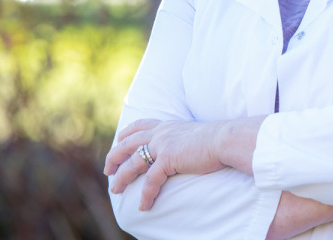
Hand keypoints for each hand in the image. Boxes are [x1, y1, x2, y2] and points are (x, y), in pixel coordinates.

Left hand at [103, 119, 227, 210]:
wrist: (225, 140)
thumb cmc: (216, 140)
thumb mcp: (194, 134)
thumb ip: (183, 139)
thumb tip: (184, 147)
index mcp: (166, 125)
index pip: (139, 125)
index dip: (125, 133)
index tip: (118, 140)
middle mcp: (160, 133)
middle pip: (127, 144)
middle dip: (114, 157)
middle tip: (108, 171)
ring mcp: (162, 145)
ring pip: (133, 163)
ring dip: (121, 178)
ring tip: (115, 190)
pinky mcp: (168, 159)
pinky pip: (151, 181)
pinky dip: (145, 195)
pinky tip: (143, 205)